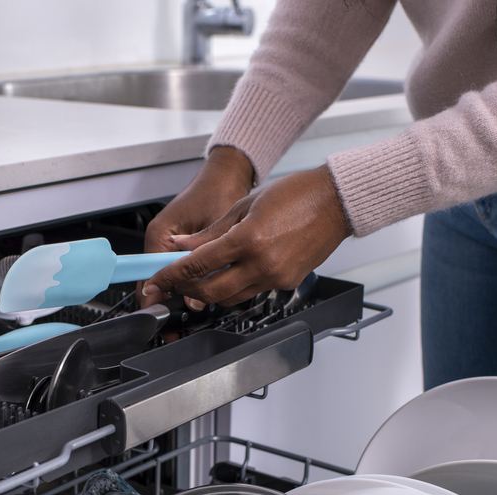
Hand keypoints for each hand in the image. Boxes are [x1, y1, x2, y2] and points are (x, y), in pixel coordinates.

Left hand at [142, 165, 350, 307]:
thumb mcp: (245, 205)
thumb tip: (185, 246)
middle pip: (211, 292)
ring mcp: (277, 277)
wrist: (337, 202)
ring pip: (232, 297)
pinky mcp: (288, 282)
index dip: (172, 275)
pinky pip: (254, 291)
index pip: (197, 265)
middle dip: (188, 291)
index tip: (159, 279)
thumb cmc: (297, 194)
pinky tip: (233, 272)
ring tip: (200, 279)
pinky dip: (238, 285)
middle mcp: (263, 264)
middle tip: (175, 285)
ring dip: (211, 292)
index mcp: (248, 239)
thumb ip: (212, 231)